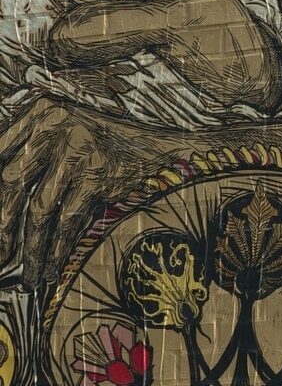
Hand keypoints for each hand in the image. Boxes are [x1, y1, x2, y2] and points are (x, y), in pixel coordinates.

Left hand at [0, 99, 145, 287]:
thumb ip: (34, 153)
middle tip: (2, 256)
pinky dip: (58, 247)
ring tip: (29, 272)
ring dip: (30, 246)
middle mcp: (54, 126)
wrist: (162, 149)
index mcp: (40, 113)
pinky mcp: (97, 174)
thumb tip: (4, 202)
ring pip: (38, 208)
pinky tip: (52, 266)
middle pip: (10, 182)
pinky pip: (68, 219)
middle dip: (2, 225)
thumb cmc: (110, 146)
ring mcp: (76, 150)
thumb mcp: (66, 134)